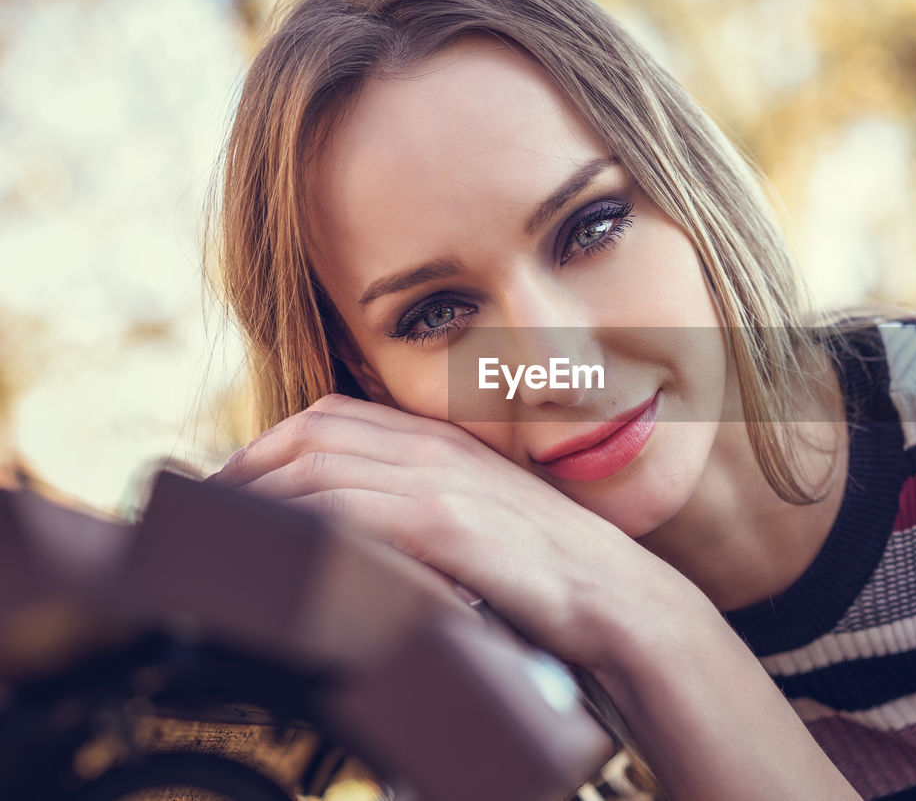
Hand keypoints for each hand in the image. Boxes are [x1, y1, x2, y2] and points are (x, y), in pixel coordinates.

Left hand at [210, 393, 691, 669]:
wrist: (616, 594)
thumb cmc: (552, 567)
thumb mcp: (484, 517)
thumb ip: (427, 505)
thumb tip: (366, 529)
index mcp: (442, 440)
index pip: (333, 415)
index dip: (270, 442)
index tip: (234, 481)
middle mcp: (434, 448)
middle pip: (312, 432)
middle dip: (247, 464)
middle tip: (206, 508)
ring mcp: (438, 481)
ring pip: (317, 468)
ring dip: (256, 498)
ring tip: (218, 534)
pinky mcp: (444, 523)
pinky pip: (345, 511)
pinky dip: (296, 525)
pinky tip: (272, 551)